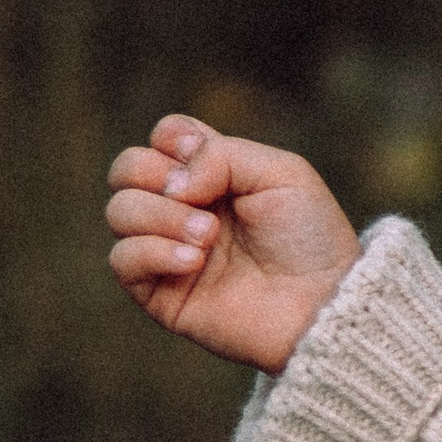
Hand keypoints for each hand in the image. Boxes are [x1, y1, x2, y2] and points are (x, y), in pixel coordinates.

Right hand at [104, 115, 359, 372]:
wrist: (321, 304)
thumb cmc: (311, 239)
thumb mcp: (281, 173)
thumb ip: (220, 154)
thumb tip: (173, 184)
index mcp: (214, 176)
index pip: (162, 137)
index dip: (172, 137)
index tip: (198, 150)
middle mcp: (185, 209)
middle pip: (126, 169)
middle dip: (152, 172)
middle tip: (199, 198)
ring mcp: (169, 250)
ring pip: (119, 210)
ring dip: (160, 215)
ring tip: (208, 236)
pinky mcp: (160, 293)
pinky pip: (121, 259)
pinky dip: (152, 251)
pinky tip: (194, 263)